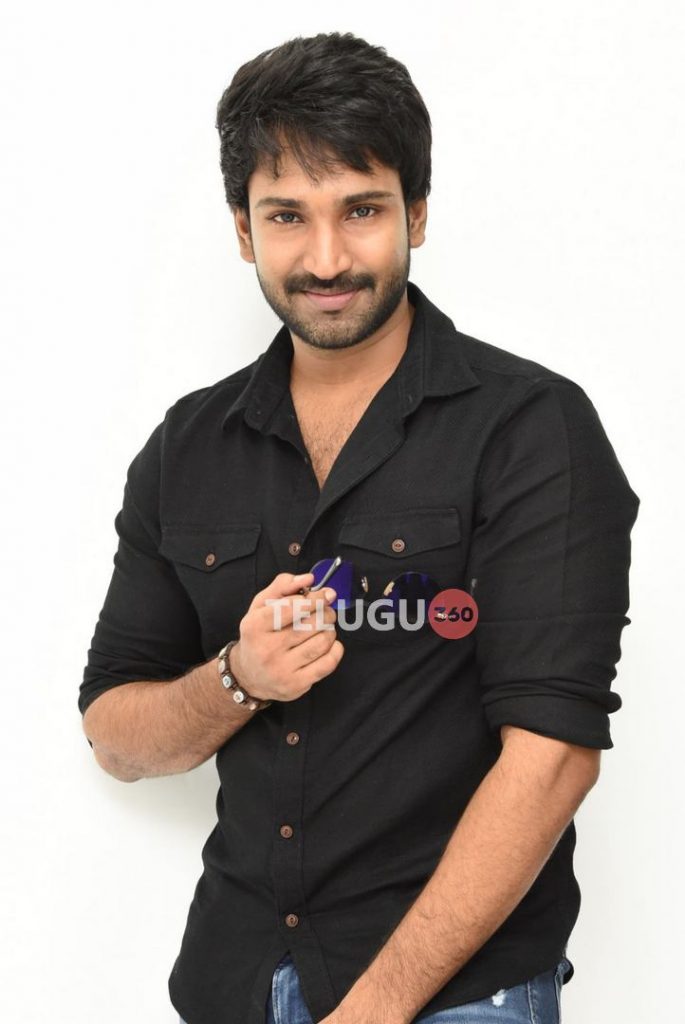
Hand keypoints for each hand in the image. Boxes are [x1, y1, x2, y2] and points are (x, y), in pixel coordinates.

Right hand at [230, 572, 343, 702]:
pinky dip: (335, 649)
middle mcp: (267, 649)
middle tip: (327, 610)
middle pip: (311, 624)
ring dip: (330, 630)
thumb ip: (282, 586)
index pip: (291, 607)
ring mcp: (282, 670)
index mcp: (255, 626)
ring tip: (324, 627)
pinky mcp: (296, 685)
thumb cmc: (259, 635)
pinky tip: (329, 644)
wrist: (249, 675)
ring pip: (322, 642)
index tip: (326, 594)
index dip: (314, 598)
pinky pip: (327, 664)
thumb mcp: (260, 606)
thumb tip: (309, 579)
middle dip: (326, 612)